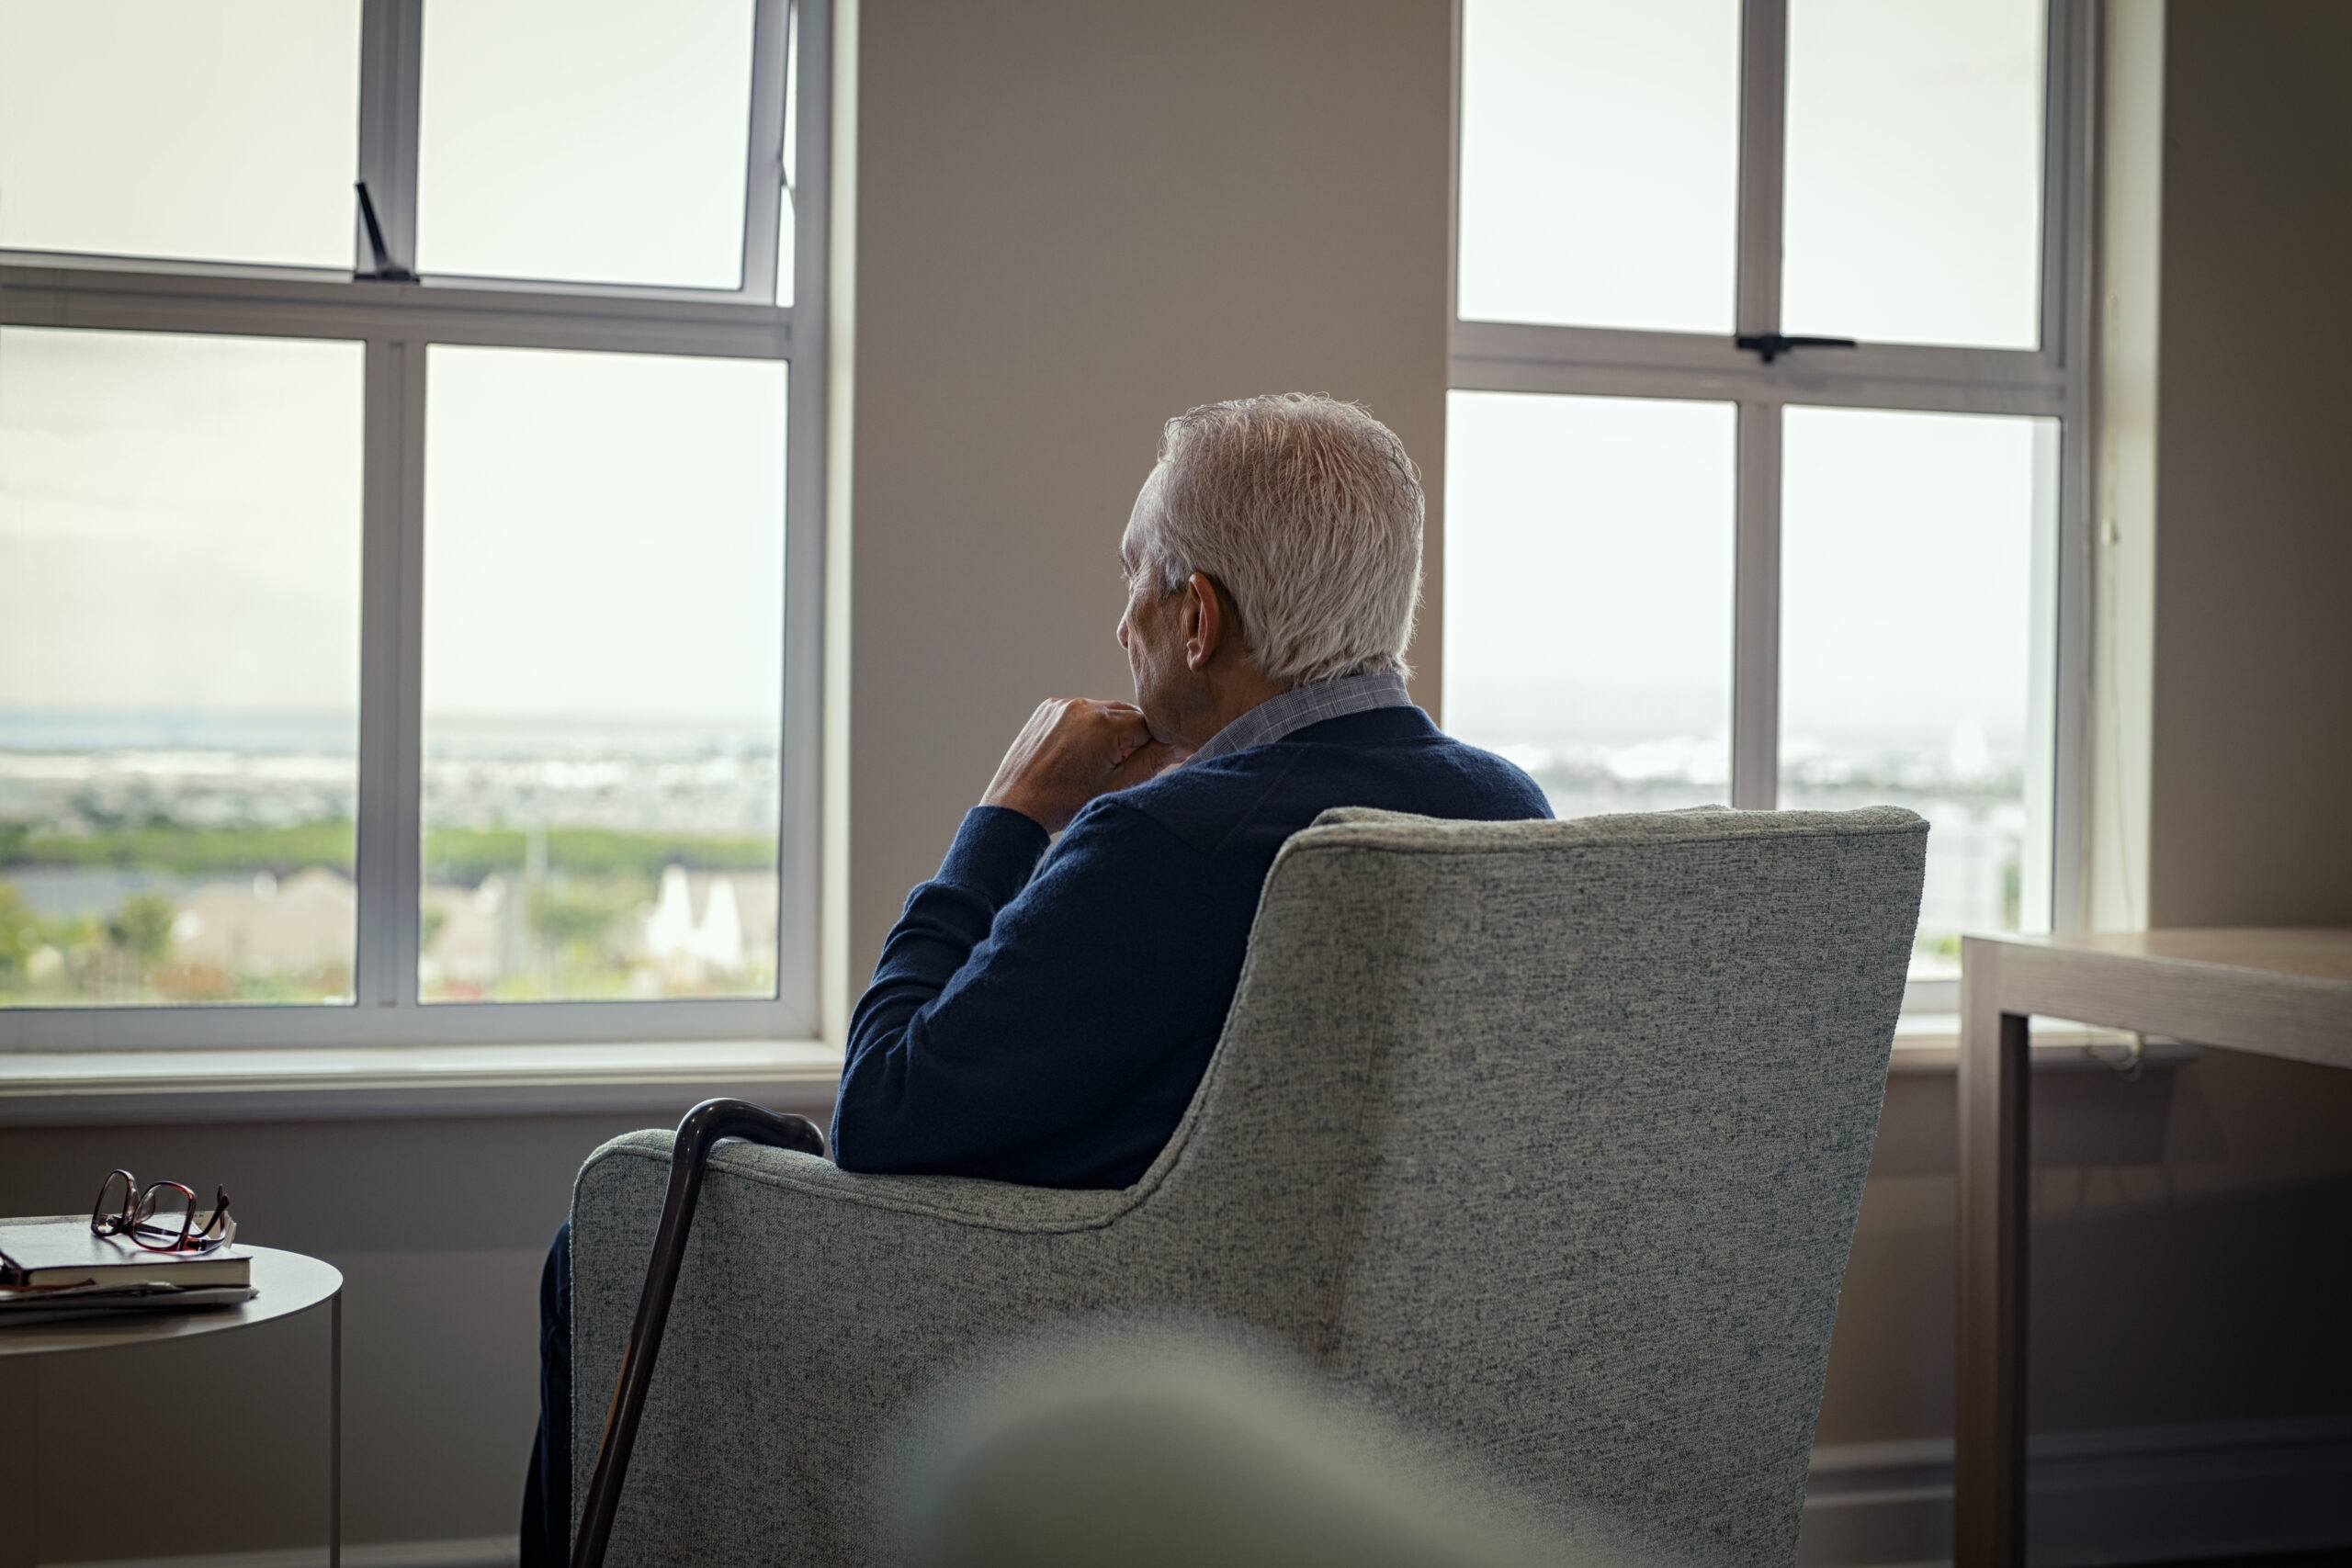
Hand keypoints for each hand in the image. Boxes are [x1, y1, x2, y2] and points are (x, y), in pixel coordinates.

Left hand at [981, 698, 1184, 832]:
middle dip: (1132, 737)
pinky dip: (1086, 728)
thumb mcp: (1117, 787)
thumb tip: (1180, 744)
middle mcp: (1085, 706)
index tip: (1147, 763)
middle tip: (1119, 767)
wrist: (1016, 805)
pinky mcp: (1048, 709)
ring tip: (1094, 763)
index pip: (1150, 724)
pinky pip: (1080, 712)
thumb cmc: (1064, 803)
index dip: (1153, 745)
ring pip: (1104, 712)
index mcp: (1106, 725)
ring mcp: (1063, 705)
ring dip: (1109, 732)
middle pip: (1128, 715)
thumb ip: (1152, 762)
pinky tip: (1076, 754)